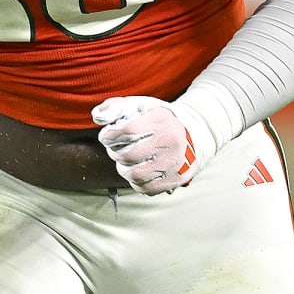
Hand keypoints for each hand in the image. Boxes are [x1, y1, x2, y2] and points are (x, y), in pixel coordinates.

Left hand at [91, 95, 208, 195]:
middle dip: (115, 153)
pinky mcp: (176, 179)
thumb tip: (98, 116)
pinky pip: (145, 188)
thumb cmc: (159, 120)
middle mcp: (171, 142)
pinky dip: (136, 181)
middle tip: (115, 149)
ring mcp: (175, 163)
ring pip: (134, 175)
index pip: (127, 131)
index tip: (106, 136)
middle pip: (128, 156)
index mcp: (162, 120)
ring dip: (123, 169)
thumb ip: (116, 107)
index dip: (109, 135)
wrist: (195, 135)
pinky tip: (138, 170)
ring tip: (126, 161)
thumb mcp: (141, 105)